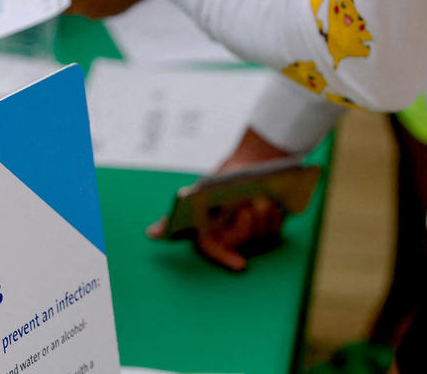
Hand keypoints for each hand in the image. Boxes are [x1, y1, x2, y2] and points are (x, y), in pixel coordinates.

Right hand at [147, 128, 290, 270]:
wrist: (249, 162)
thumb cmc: (220, 182)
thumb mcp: (196, 196)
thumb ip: (172, 220)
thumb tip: (150, 234)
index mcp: (210, 229)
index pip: (213, 249)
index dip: (224, 257)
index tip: (241, 264)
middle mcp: (230, 234)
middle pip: (241, 239)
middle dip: (247, 225)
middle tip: (251, 206)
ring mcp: (252, 230)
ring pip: (260, 234)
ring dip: (263, 217)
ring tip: (263, 199)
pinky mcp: (270, 224)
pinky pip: (276, 228)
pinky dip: (275, 215)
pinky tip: (275, 202)